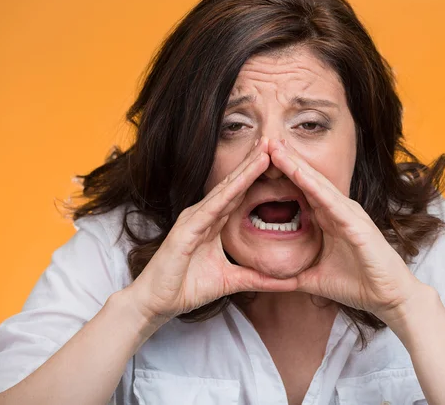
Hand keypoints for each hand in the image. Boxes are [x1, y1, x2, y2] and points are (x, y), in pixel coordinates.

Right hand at [125, 137, 297, 326]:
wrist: (156, 303)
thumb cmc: (187, 287)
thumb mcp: (231, 281)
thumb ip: (258, 278)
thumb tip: (288, 282)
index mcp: (212, 222)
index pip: (240, 194)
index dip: (258, 176)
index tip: (279, 160)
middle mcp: (203, 214)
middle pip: (234, 185)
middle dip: (254, 163)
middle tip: (274, 141)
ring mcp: (193, 219)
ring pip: (225, 190)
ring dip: (245, 170)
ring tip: (265, 151)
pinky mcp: (186, 230)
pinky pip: (211, 208)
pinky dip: (228, 193)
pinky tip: (243, 180)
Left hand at [269, 138, 424, 323]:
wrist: (390, 299)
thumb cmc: (358, 285)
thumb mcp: (315, 278)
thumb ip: (293, 274)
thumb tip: (269, 279)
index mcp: (330, 220)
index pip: (301, 191)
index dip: (283, 175)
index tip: (260, 160)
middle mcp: (339, 211)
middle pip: (307, 180)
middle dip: (286, 160)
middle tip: (264, 140)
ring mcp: (349, 215)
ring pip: (317, 184)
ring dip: (296, 165)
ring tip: (275, 147)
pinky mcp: (357, 225)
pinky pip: (331, 202)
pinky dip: (313, 186)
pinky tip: (298, 173)